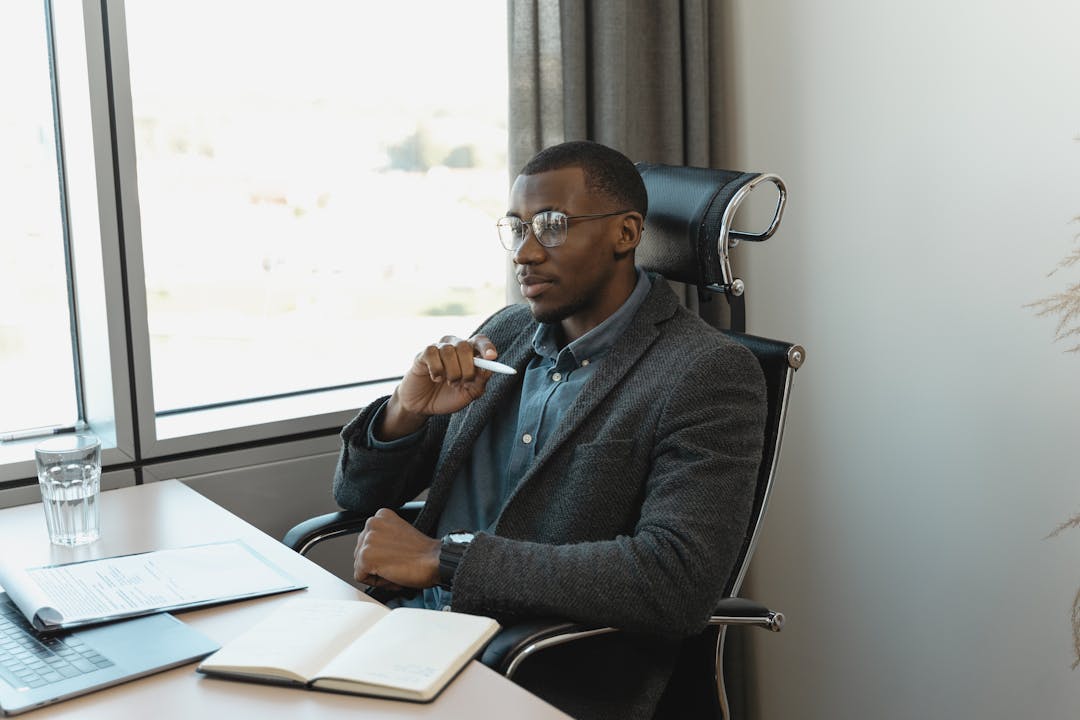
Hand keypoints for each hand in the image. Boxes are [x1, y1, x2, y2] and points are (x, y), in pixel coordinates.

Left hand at [353, 508, 440, 589]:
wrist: (434, 561)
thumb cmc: (423, 552)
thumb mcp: (400, 533)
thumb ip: (383, 535)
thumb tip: (373, 550)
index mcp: (381, 515)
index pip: (367, 540)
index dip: (381, 554)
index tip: (394, 556)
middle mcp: (372, 524)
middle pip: (360, 552)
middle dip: (376, 563)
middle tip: (395, 564)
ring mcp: (367, 540)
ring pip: (359, 565)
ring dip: (376, 573)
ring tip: (395, 569)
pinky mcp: (366, 557)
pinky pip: (360, 577)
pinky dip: (376, 582)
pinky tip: (392, 575)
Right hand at [378, 334, 500, 439]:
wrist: (423, 406)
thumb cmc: (448, 397)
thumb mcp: (469, 393)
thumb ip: (480, 381)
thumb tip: (488, 368)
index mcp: (469, 353)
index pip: (480, 341)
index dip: (486, 347)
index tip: (492, 357)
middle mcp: (454, 346)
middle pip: (465, 346)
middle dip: (467, 368)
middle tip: (464, 382)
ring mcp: (438, 348)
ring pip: (449, 351)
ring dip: (452, 372)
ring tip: (450, 383)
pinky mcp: (423, 354)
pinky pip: (432, 353)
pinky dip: (436, 370)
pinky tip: (435, 378)